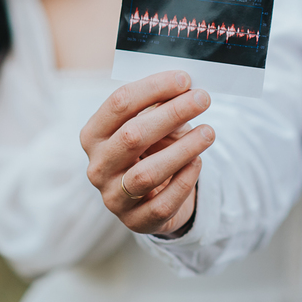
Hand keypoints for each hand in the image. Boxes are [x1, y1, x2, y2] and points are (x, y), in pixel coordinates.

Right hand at [80, 71, 214, 235]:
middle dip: (172, 113)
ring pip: (146, 173)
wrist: (152, 195)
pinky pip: (162, 202)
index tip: (184, 79)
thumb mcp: (149, 124)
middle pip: (132, 136)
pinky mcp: (136, 221)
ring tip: (209, 132)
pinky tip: (198, 162)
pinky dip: (184, 180)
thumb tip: (186, 88)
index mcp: (93, 135)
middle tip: (202, 99)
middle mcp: (97, 167)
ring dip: (182, 149)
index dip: (153, 88)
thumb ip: (160, 107)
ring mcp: (113, 198)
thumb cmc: (150, 148)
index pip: (119, 104)